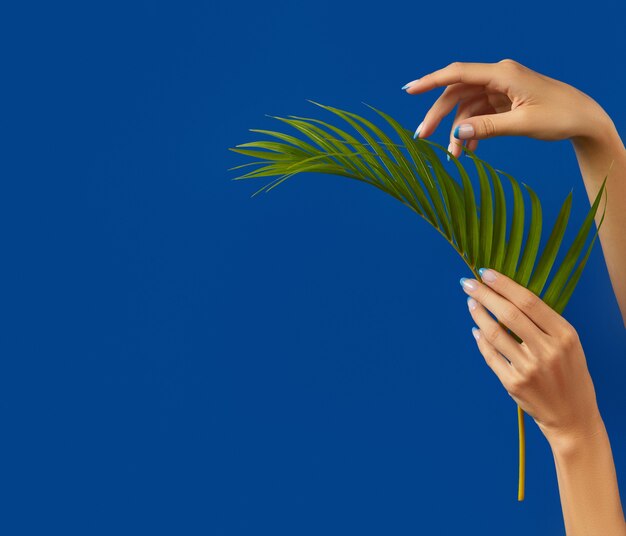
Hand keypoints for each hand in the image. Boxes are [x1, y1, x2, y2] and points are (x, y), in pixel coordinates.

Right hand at [402, 59, 613, 158]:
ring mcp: (501, 88)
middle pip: (457, 93)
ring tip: (454, 157)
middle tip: (422, 137)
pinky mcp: (504, 100)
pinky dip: (472, 131)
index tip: (409, 90)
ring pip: (466, 106)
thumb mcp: (522, 124)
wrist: (585, 118)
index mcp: (503, 74)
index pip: (458, 74)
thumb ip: (487, 128)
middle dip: (439, 115)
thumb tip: (457, 133)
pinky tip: (470, 150)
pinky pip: (479, 114)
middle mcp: (499, 77)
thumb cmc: (560, 116)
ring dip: (458, 130)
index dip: (431, 81)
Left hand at [459, 268, 603, 445]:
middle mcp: (548, 351)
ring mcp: (529, 369)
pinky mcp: (514, 383)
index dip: (504, 285)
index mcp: (565, 335)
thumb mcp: (569, 344)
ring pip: (494, 334)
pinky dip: (480, 339)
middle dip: (484, 294)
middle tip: (467, 283)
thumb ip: (544, 322)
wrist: (572, 417)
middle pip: (509, 314)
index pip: (529, 302)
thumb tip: (507, 294)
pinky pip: (490, 355)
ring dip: (478, 314)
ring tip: (470, 303)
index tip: (486, 273)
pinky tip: (476, 329)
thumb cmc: (569, 373)